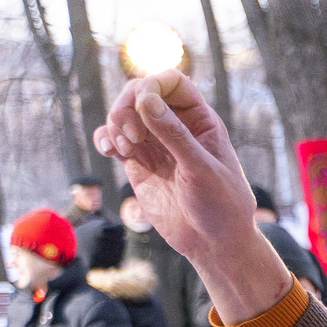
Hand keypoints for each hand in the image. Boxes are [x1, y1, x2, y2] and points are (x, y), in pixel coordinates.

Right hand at [95, 71, 293, 323]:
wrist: (214, 244)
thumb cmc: (221, 206)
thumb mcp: (201, 169)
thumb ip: (174, 135)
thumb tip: (145, 98)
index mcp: (201, 122)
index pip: (173, 82)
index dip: (153, 84)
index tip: (142, 101)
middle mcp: (176, 128)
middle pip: (141, 92)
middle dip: (127, 104)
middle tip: (130, 133)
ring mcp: (156, 145)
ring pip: (124, 114)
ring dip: (115, 122)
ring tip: (125, 148)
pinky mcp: (139, 163)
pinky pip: (113, 140)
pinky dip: (105, 138)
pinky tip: (109, 150)